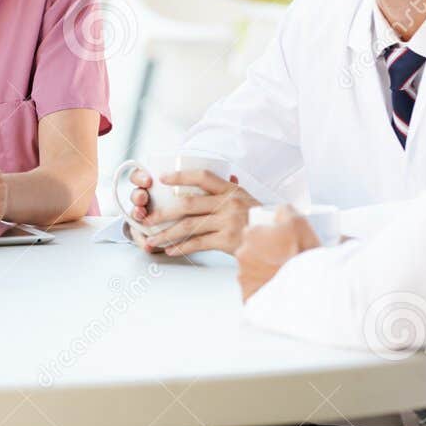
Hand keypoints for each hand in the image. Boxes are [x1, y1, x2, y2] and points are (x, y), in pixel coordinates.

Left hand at [134, 170, 256, 255]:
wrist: (279, 239)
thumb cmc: (260, 219)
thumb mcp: (247, 199)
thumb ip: (233, 190)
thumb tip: (227, 175)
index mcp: (231, 190)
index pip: (203, 177)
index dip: (181, 176)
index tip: (163, 178)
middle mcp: (228, 203)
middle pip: (188, 205)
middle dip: (163, 213)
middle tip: (147, 219)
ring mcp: (228, 222)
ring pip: (189, 226)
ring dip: (167, 234)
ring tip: (152, 240)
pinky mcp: (227, 240)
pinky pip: (198, 244)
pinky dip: (182, 248)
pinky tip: (171, 251)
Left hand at [236, 205, 319, 300]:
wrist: (308, 285)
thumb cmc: (302, 251)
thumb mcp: (298, 220)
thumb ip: (284, 210)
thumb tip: (279, 211)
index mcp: (250, 234)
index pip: (254, 231)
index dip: (267, 236)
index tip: (278, 241)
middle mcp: (242, 254)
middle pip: (251, 251)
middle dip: (263, 253)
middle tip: (282, 257)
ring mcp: (243, 276)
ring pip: (251, 270)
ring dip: (262, 271)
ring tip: (282, 273)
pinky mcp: (248, 295)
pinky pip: (253, 290)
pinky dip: (263, 288)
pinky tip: (276, 287)